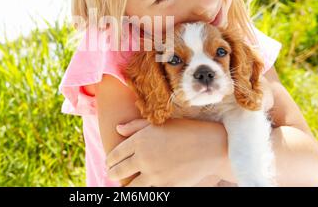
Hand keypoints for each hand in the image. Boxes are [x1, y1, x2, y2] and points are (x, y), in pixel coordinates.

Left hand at [105, 118, 228, 186]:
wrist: (209, 146)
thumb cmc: (184, 130)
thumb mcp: (158, 124)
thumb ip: (135, 126)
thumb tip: (117, 128)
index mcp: (140, 140)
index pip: (115, 154)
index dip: (110, 160)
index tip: (109, 163)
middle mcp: (143, 158)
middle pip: (118, 171)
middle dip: (112, 173)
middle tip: (111, 174)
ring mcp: (154, 174)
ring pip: (130, 187)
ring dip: (125, 187)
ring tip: (124, 185)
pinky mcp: (165, 186)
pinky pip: (147, 192)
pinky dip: (142, 191)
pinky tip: (141, 188)